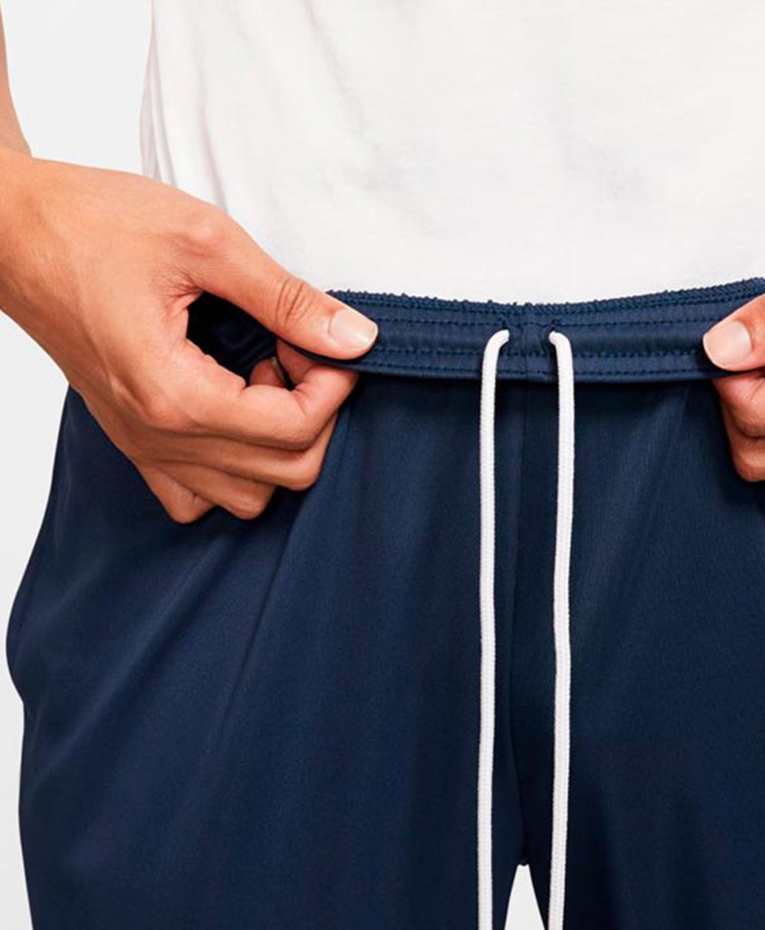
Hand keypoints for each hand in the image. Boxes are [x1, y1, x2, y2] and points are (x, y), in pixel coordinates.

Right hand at [0, 148, 376, 521]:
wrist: (9, 230)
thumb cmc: (90, 223)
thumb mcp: (205, 241)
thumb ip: (287, 298)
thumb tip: (355, 338)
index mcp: (175, 394)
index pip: (295, 430)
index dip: (333, 386)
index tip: (324, 339)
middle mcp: (157, 437)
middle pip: (285, 473)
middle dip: (315, 413)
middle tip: (297, 352)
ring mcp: (142, 446)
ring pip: (248, 497)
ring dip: (277, 445)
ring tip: (261, 377)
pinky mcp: (133, 440)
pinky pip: (196, 496)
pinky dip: (233, 467)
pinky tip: (233, 408)